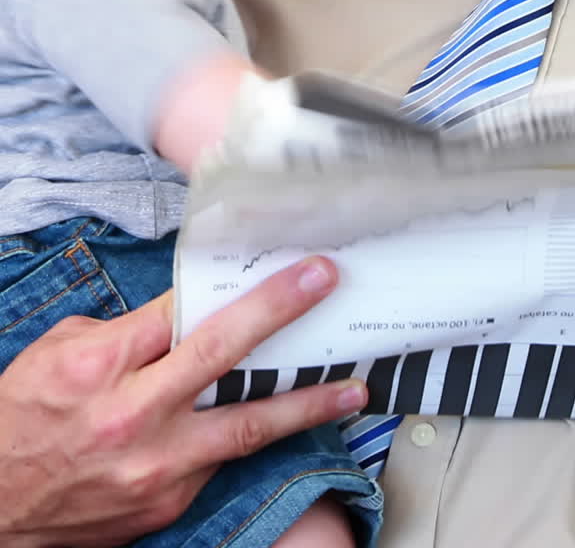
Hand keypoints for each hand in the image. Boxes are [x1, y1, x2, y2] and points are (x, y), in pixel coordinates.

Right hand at [0, 255, 364, 546]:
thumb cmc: (24, 417)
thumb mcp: (61, 351)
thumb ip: (128, 330)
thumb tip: (184, 313)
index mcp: (103, 364)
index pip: (184, 312)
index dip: (240, 285)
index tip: (285, 263)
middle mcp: (134, 415)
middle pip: (222, 356)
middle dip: (279, 315)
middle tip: (324, 286)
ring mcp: (157, 465)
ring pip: (246, 428)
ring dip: (305, 404)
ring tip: (351, 387)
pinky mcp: (168, 501)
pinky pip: (223, 460)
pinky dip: (257, 438)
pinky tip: (290, 422)